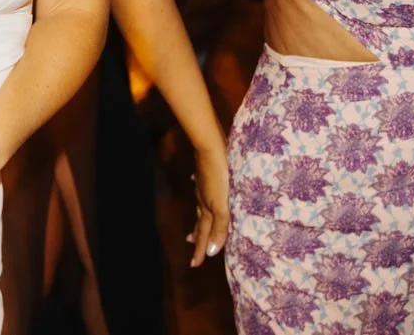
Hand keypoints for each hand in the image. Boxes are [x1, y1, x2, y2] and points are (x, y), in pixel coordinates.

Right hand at [184, 144, 229, 266]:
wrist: (210, 148)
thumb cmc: (220, 178)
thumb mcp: (222, 205)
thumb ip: (219, 227)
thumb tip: (211, 252)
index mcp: (208, 209)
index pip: (204, 234)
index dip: (201, 249)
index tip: (195, 265)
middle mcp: (203, 199)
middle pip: (200, 221)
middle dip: (198, 236)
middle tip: (191, 246)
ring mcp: (203, 186)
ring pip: (200, 206)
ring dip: (199, 217)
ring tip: (195, 224)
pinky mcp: (205, 173)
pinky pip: (200, 187)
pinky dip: (200, 192)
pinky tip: (197, 185)